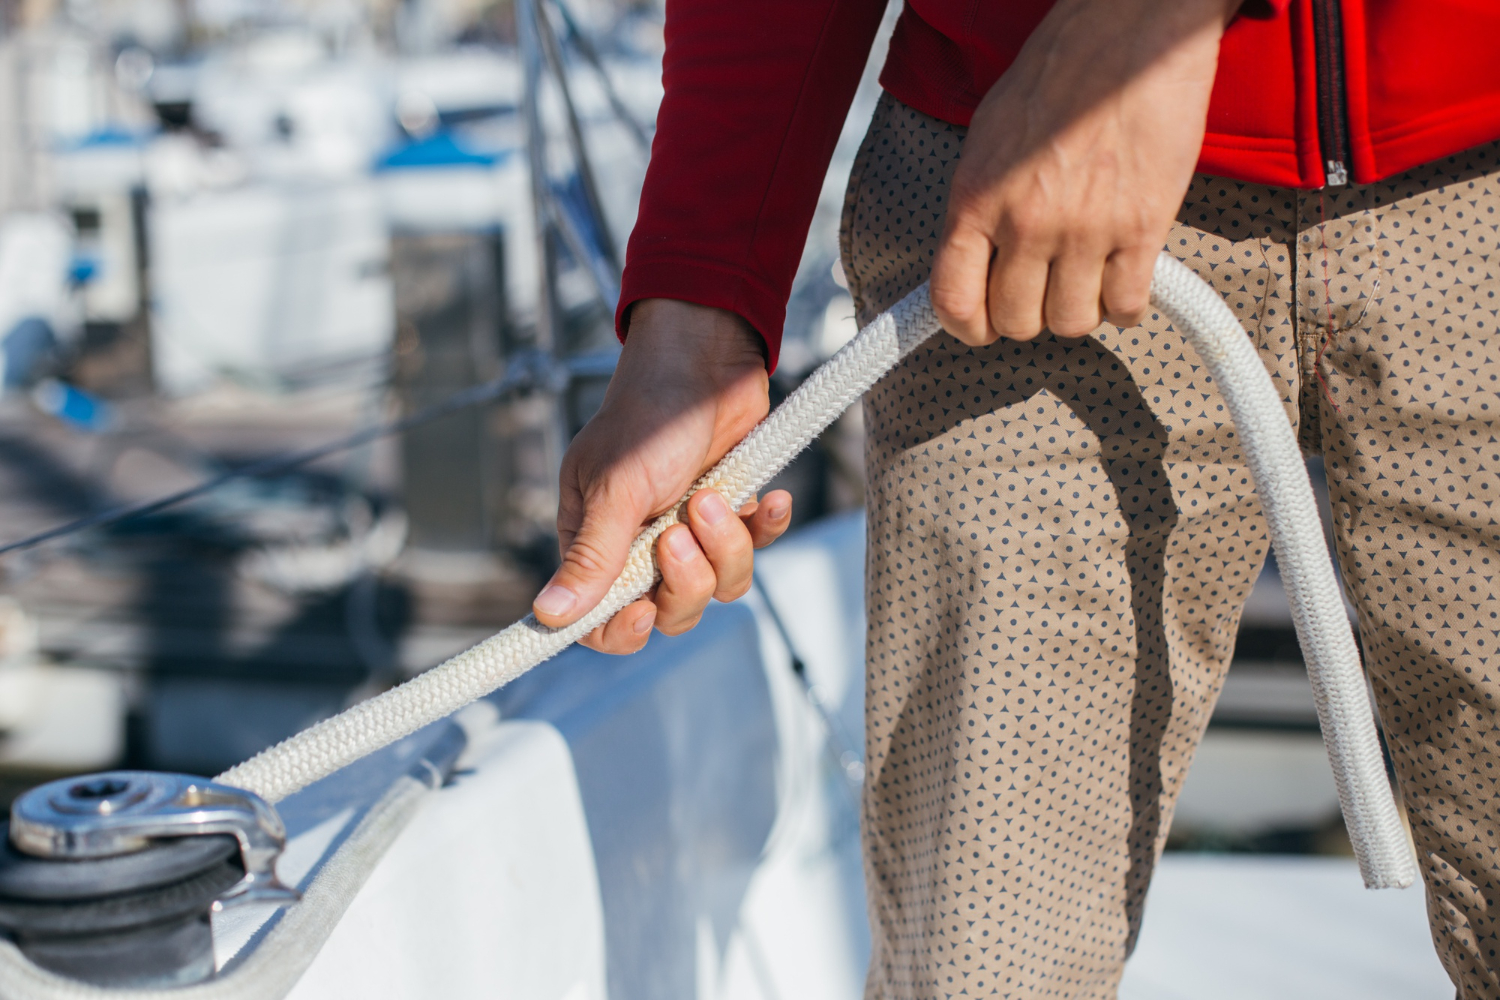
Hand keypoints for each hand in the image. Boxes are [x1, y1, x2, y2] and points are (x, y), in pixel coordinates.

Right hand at [532, 298, 792, 653]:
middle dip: (686, 580)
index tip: (643, 608)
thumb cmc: (649, 414)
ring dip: (726, 547)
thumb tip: (548, 616)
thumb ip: (592, 557)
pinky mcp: (733, 512)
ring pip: (718, 586)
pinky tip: (768, 499)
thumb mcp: (615, 489)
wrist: (707, 357)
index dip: (622, 629)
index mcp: (594, 541)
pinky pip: (756, 548)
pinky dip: (765, 526)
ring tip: (715, 496)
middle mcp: (640, 544)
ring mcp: (690, 530)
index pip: (599, 619)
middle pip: (669, 611)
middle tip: (681, 530)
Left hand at [930, 0, 1243, 343]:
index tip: (981, 327)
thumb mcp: (990, 135)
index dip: (968, 327)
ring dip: (1078, 311)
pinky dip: (1126, 306)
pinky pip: (1126, 305)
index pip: (954, 299)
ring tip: (1085, 281)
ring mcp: (1085, 228)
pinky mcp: (1142, 227)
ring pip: (1071, 322)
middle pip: (1017, 321)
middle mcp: (1026, 220)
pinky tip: (1125, 281)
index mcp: (977, 196)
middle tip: (1043, 291)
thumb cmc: (1062, 72)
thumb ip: (979, 202)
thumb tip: (972, 257)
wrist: (1133, 29)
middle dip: (1029, 315)